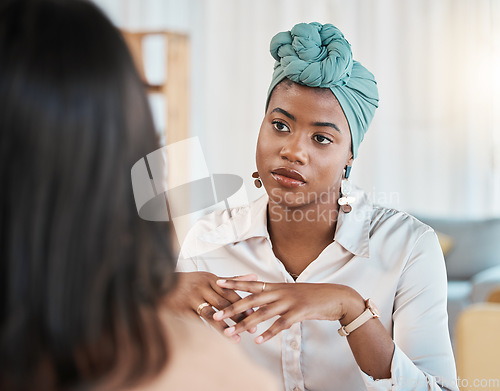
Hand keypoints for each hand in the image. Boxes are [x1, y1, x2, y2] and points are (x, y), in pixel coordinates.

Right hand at [165, 272, 258, 341]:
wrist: (160, 283)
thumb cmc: (191, 282)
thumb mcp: (210, 278)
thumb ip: (233, 280)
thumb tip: (255, 277)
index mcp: (210, 279)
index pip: (231, 292)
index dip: (244, 303)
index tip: (256, 314)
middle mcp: (201, 287)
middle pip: (224, 304)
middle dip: (239, 317)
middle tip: (252, 329)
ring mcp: (191, 299)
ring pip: (211, 314)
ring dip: (225, 327)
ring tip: (237, 339)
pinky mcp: (181, 309)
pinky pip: (197, 321)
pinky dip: (208, 330)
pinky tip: (217, 341)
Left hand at [213, 279, 364, 343]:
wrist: (336, 297)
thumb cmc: (313, 297)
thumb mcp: (292, 293)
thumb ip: (276, 296)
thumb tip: (261, 301)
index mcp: (278, 286)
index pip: (252, 283)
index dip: (235, 282)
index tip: (218, 282)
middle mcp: (281, 292)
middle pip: (252, 299)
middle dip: (232, 307)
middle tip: (215, 314)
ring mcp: (290, 301)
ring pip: (262, 312)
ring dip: (245, 324)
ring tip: (230, 333)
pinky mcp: (299, 312)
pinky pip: (281, 324)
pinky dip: (268, 332)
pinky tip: (258, 340)